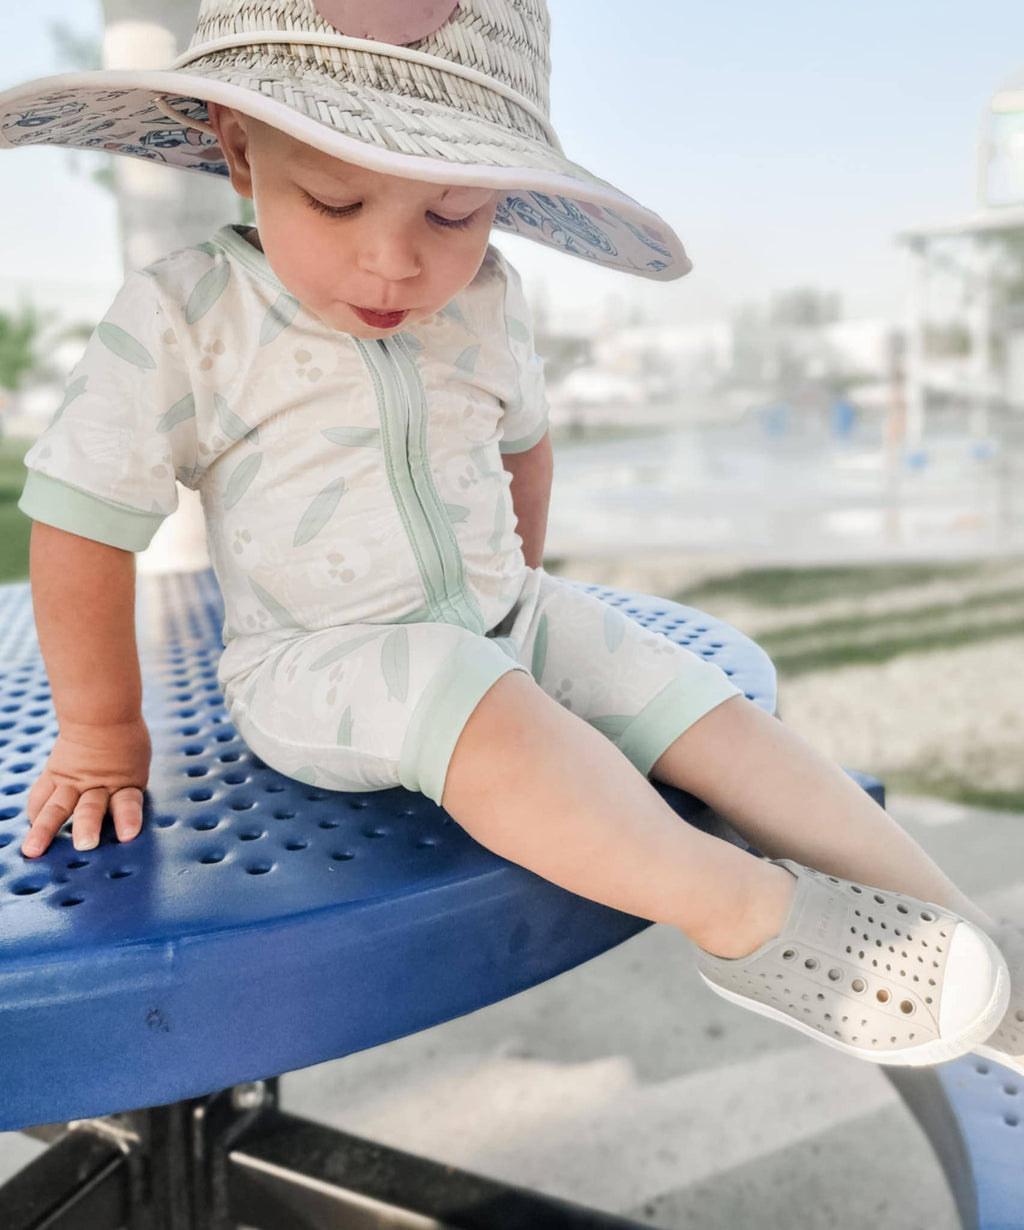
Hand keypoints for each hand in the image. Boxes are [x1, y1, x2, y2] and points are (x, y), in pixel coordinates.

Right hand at [22, 716, 151, 857]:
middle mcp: (97, 785)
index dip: (127, 818)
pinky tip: (31, 826)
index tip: (128, 835)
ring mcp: (72, 780)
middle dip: (87, 826)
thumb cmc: (126, 740)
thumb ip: (128, 788)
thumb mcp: (136, 764)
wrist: (101, 712)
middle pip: (91, 807)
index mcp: (126, 783)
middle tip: (85, 844)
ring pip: (57, 806)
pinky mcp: (55, 774)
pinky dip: (35, 811)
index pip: (127, 803)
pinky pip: (41, 795)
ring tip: (33, 849)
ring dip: (45, 828)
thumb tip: (123, 816)